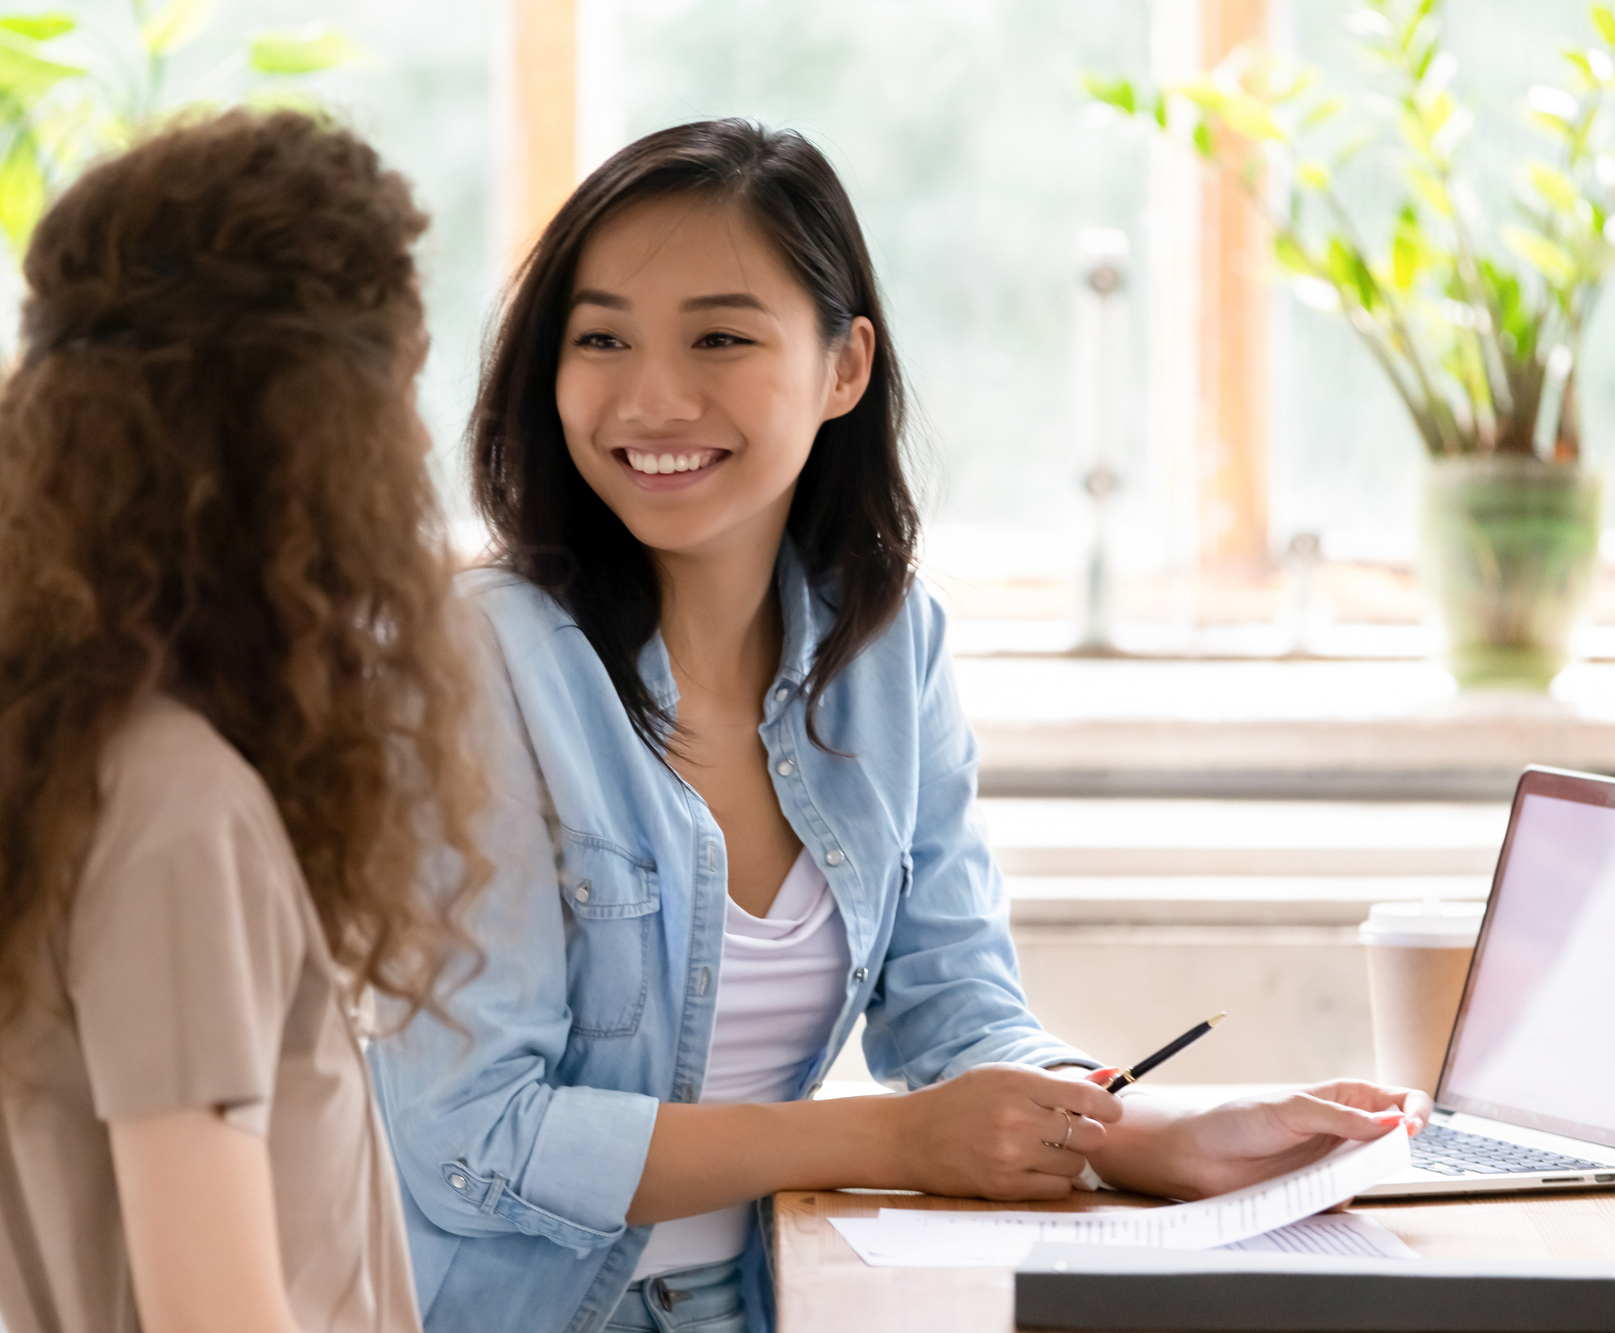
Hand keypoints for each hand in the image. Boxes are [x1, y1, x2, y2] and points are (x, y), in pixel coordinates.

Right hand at [881, 1063, 1122, 1200]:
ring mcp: (1011, 1155)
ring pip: (1076, 1164)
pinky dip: (1056, 1179)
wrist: (912, 1137)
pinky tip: (1037, 1167)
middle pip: (1088, 1134)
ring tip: (1047, 1149)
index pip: (1085, 1097)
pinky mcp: (1006, 1186)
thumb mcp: (1000, 1077)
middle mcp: (1017, 1119)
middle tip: (1071, 1130)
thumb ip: (1050, 1083)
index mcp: (1016, 1083)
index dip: (1109, 1106)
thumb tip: (1105, 1081)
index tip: (1113, 1111)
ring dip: (1070, 1158)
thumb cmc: (960, 1102)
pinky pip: (1058, 1188)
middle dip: (1086, 1132)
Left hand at [1088, 1079, 1432, 1200]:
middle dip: (1395, 1150)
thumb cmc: (1238, 1121)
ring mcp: (1334, 1163)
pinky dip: (1342, 1200)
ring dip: (1364, 1177)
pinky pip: (1349, 1200)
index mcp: (1343, 1098)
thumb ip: (1342, 1117)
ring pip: (1376, 1174)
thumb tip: (1392, 1123)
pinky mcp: (1321, 1193)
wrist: (1199, 1157)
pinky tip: (1316, 1194)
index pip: (1400, 1100)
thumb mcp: (1291, 1109)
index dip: (1414, 1113)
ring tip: (1328, 1174)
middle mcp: (1345, 1130)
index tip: (1408, 1129)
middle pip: (1396, 1141)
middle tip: (1375, 1157)